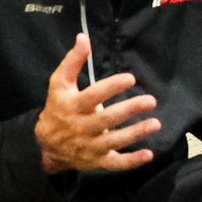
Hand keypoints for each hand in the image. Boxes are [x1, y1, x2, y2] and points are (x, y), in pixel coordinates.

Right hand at [36, 33, 160, 172]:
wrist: (45, 144)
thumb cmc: (58, 108)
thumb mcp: (59, 84)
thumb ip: (72, 61)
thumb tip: (83, 37)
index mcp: (72, 106)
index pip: (93, 96)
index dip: (111, 87)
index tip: (131, 78)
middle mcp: (81, 127)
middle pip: (107, 119)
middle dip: (129, 110)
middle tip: (151, 100)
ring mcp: (90, 146)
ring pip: (114, 141)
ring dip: (136, 133)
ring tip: (155, 123)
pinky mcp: (97, 161)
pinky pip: (115, 164)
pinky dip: (131, 162)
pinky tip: (149, 154)